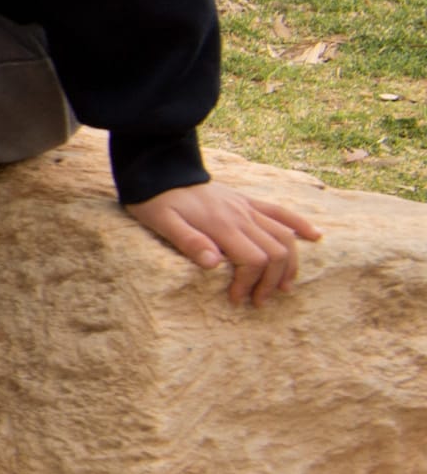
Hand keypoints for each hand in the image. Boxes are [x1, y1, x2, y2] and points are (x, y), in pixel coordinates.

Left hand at [127, 180, 321, 303]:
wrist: (161, 172)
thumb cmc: (157, 201)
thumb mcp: (162, 223)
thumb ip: (188, 242)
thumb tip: (214, 265)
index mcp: (221, 225)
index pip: (253, 260)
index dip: (250, 283)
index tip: (237, 299)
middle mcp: (241, 216)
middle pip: (275, 252)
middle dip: (270, 281)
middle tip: (257, 301)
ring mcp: (247, 207)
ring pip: (284, 236)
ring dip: (289, 264)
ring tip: (283, 287)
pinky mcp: (248, 201)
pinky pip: (280, 212)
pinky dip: (300, 225)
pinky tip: (315, 237)